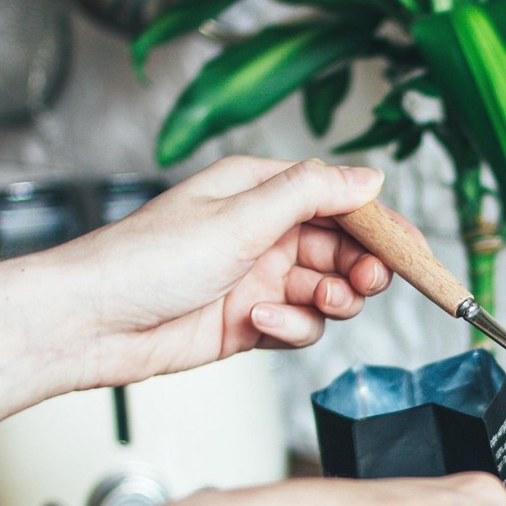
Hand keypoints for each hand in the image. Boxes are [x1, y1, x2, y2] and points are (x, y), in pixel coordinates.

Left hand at [56, 155, 418, 387]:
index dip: (383, 227)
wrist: (93, 323)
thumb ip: (312, 194)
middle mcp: (264, 232)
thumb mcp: (239, 216)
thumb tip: (368, 175)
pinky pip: (299, 327)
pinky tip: (260, 324)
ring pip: (328, 293)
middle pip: (344, 251)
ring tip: (307, 304)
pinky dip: (290, 330)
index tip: (412, 252)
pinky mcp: (250, 323)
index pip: (343, 202)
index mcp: (260, 191)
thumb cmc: (145, 260)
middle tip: (363, 284)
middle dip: (360, 270)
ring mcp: (259, 278)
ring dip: (327, 303)